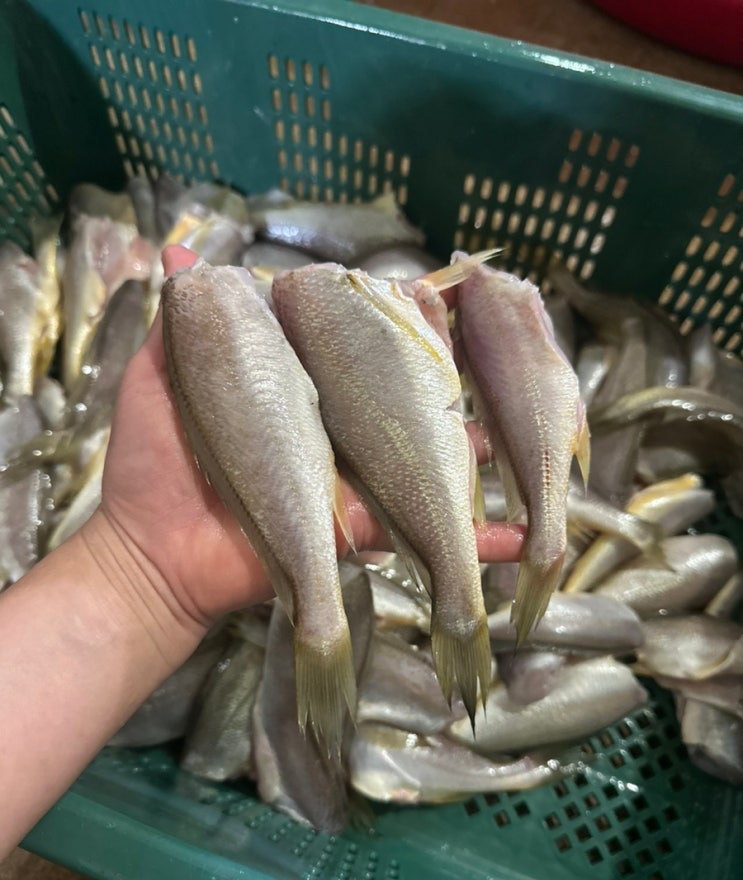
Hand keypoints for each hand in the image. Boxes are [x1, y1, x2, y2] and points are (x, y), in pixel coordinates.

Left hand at [96, 246, 524, 636]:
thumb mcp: (160, 378)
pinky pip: (429, 535)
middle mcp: (340, 429)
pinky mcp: (366, 527)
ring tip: (521, 429)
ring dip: (481, 445)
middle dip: (449, 371)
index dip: (394, 320)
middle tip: (487, 346)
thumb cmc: (155, 462)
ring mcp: (358, 480)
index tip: (429, 291)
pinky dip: (480, 540)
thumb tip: (179, 253)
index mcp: (302, 388)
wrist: (154, 550)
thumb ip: (181, 322)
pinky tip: (523, 536)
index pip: (357, 345)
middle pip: (406, 394)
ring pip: (432, 456)